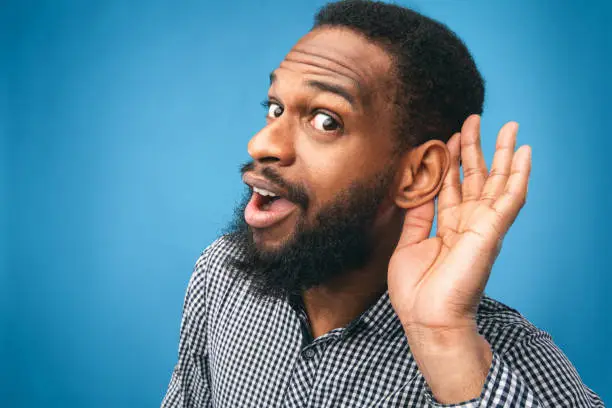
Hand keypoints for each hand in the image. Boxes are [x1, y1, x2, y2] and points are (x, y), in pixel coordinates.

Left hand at [388, 114, 531, 335]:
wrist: (427, 319)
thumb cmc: (416, 291)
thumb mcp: (409, 245)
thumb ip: (417, 216)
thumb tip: (417, 190)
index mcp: (448, 227)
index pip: (453, 186)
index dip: (451, 161)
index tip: (447, 137)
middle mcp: (468, 224)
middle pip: (476, 178)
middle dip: (476, 148)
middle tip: (475, 119)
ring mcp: (483, 226)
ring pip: (498, 182)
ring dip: (503, 154)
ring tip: (509, 127)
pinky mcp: (492, 231)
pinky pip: (510, 198)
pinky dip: (519, 175)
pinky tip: (524, 153)